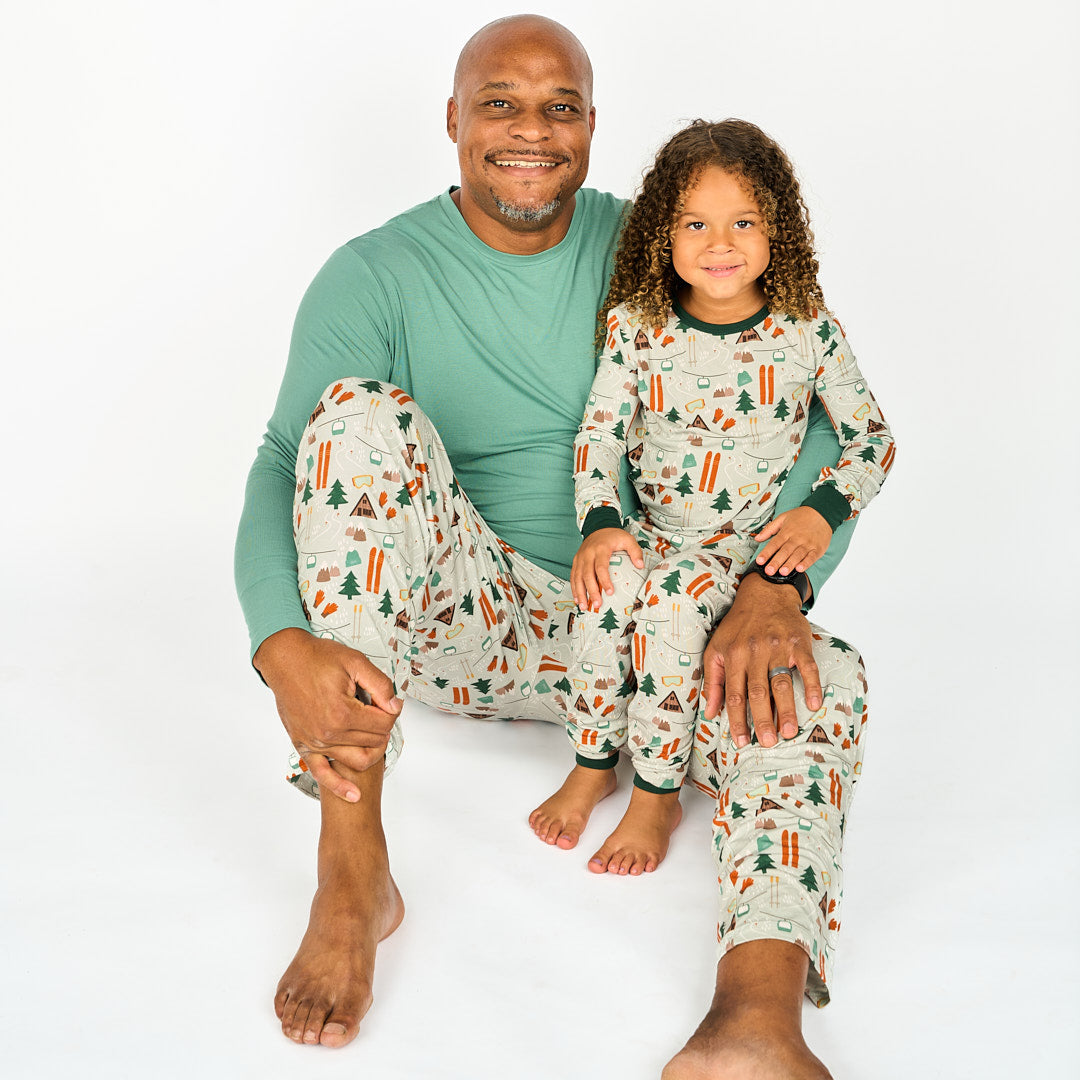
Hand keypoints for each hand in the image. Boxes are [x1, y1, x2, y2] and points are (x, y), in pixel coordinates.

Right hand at [254, 628, 402, 802]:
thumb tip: (395, 707)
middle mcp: (329, 733)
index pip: (385, 723)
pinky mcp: (304, 747)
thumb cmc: (317, 659)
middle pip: (374, 741)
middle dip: (382, 726)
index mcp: (343, 713)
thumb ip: (380, 685)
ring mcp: (315, 743)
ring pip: (358, 760)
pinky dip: (339, 787)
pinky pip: (323, 774)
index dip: (391, 710)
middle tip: (377, 710)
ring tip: (373, 734)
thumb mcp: (356, 662)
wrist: (286, 660)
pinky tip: (353, 795)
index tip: (386, 701)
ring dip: (372, 749)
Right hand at [570, 528, 644, 611]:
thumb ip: (635, 551)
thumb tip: (640, 565)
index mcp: (600, 548)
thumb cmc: (613, 536)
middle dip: (591, 591)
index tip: (610, 592)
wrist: (597, 527)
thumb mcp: (627, 539)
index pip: (601, 566)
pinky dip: (574, 589)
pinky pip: (573, 576)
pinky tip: (578, 599)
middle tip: (597, 603)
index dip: (604, 580)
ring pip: (577, 577)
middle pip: (587, 574)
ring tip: (584, 606)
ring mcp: (580, 558)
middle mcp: (587, 553)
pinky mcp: (576, 561)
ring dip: (580, 593)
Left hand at [701, 573, 822, 748]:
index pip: (734, 694)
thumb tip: (710, 712)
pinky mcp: (798, 642)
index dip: (737, 719)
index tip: (741, 741)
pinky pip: (807, 666)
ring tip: (787, 732)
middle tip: (767, 743)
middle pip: (757, 692)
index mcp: (733, 656)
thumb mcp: (716, 648)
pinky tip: (813, 703)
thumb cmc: (738, 625)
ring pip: (781, 683)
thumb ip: (712, 680)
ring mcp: (778, 647)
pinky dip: (811, 685)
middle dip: (762, 720)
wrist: (765, 593)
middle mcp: (754, 652)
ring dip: (785, 709)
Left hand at [754, 506, 831, 574]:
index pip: (774, 543)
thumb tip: (757, 538)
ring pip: (797, 555)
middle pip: (785, 551)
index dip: (766, 553)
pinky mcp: (818, 548)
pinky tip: (800, 568)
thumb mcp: (783, 517)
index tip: (759, 561)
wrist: (822, 512)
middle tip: (769, 571)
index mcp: (787, 531)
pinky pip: (811, 557)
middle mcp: (797, 538)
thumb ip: (769, 529)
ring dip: (790, 564)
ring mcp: (808, 544)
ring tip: (782, 572)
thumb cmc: (802, 516)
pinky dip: (806, 563)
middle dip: (776, 562)